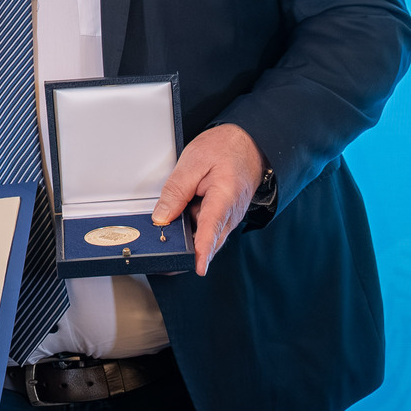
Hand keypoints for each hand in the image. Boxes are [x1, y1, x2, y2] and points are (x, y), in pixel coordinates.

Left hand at [150, 124, 264, 276]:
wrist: (248, 144)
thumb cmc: (225, 149)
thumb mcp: (194, 161)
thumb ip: (176, 189)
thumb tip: (162, 216)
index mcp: (225, 197)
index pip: (212, 227)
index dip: (203, 249)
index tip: (198, 266)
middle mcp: (231, 213)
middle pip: (208, 239)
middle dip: (187, 248)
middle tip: (163, 251)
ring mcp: (228, 217)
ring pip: (205, 234)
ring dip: (188, 235)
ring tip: (168, 227)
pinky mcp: (223, 216)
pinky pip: (205, 227)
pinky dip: (192, 226)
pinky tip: (179, 217)